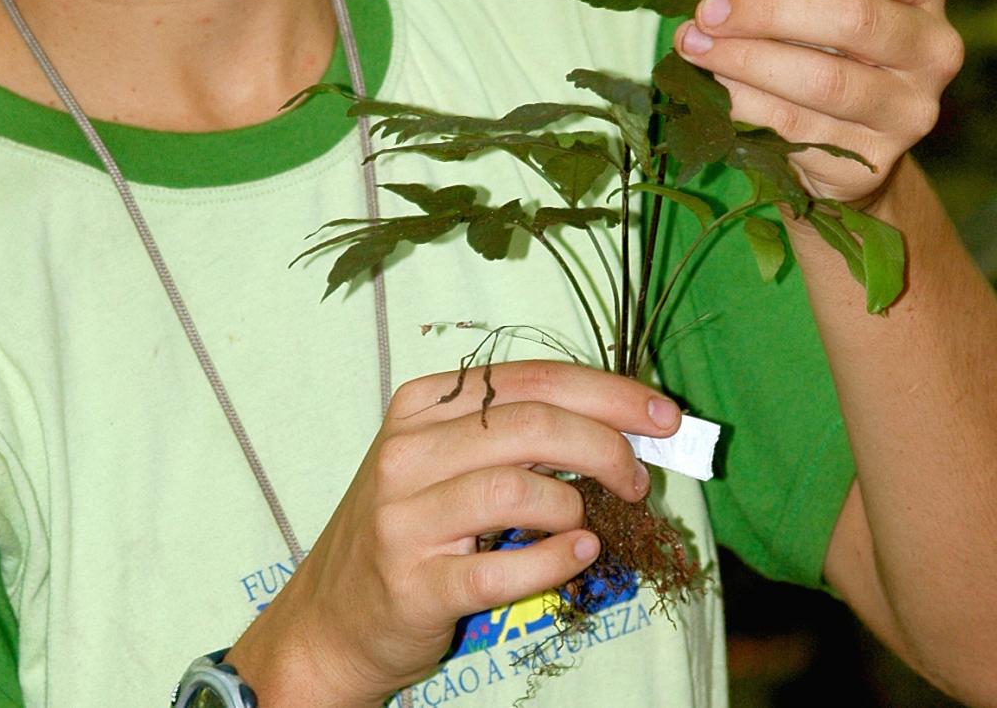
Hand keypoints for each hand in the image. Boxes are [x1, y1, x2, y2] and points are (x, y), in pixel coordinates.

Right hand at [225, 359, 680, 707]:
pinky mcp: (414, 583)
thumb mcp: (446, 460)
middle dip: (606, 446)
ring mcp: (405, 517)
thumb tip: (624, 425)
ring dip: (575, 507)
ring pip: (516, 488)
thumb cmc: (411, 527)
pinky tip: (577, 557)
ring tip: (587, 525)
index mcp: (423, 403)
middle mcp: (408, 450)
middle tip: (640, 480)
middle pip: (530, 424)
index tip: (664, 417)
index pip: (532, 379)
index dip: (609, 394)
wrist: (332, 617)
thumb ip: (515, 434)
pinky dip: (552, 561)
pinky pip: (500, 569)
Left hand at [676, 0, 964, 204]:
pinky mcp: (875, 158)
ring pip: (825, 79)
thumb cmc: (817, 40)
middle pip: (853, 17)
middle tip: (708, 8)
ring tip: (693, 43)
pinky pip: (798, 127)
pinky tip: (711, 85)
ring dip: (747, 59)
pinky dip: (746, 102)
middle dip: (768, 10)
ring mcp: (910, 108)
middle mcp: (932, 46)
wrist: (843, 135)